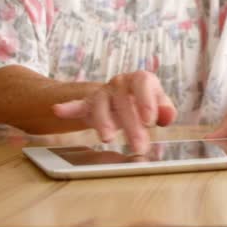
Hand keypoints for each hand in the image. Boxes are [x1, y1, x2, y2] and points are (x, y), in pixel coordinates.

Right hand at [52, 71, 176, 153]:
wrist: (122, 98)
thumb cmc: (144, 103)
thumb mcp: (159, 105)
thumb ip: (166, 110)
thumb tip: (167, 116)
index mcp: (140, 79)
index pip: (142, 83)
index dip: (146, 101)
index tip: (150, 121)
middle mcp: (120, 82)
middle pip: (123, 100)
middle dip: (131, 125)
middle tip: (139, 146)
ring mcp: (103, 92)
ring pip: (101, 103)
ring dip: (104, 121)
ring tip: (108, 138)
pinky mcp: (89, 103)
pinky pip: (78, 104)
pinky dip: (69, 108)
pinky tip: (58, 111)